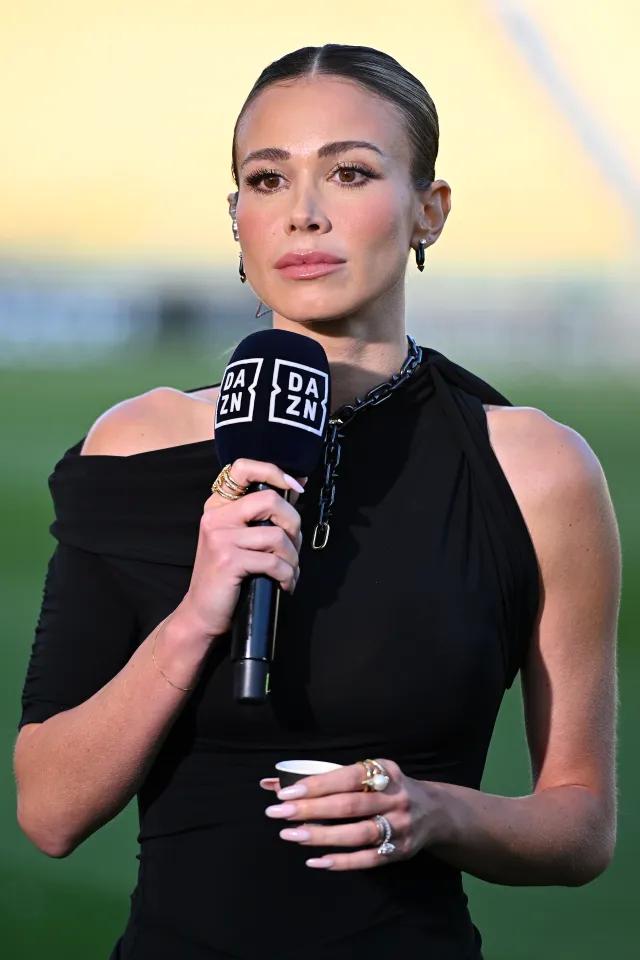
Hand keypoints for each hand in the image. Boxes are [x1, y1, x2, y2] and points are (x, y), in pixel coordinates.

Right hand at [174, 457, 306, 644]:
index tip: (295, 488)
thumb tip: (297, 485)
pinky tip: (284, 583)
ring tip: (289, 571)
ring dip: (293, 558)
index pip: (244, 468)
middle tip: (294, 545)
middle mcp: (216, 516)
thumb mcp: (240, 538)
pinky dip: (287, 575)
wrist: (202, 613)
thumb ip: (263, 513)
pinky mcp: (228, 560)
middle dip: (294, 523)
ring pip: (277, 535)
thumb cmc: (227, 576)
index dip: (275, 472)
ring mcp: (220, 538)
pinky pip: (274, 561)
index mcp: (219, 506)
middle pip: (270, 500)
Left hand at [259, 759, 446, 870]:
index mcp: (385, 772)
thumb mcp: (366, 774)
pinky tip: (315, 860)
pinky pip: (368, 860)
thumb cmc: (387, 789)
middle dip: (311, 809)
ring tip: (291, 835)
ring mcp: (399, 827)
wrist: (435, 812)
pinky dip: (341, 862)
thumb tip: (272, 782)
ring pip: (357, 834)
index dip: (317, 784)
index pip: (347, 777)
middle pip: (349, 806)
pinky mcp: (400, 852)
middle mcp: (394, 798)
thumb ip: (323, 778)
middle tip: (279, 812)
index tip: (286, 791)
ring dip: (321, 836)